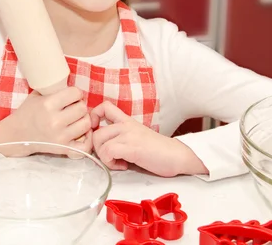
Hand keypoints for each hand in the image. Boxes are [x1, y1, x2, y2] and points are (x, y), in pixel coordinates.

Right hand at [0, 86, 92, 156]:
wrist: (16, 135)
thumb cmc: (27, 113)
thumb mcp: (36, 95)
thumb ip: (53, 89)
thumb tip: (70, 84)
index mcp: (48, 104)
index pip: (75, 93)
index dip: (75, 92)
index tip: (72, 95)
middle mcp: (55, 121)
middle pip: (82, 108)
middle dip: (79, 105)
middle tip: (73, 106)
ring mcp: (60, 136)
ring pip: (86, 123)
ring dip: (83, 119)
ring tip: (76, 118)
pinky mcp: (63, 148)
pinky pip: (85, 146)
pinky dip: (87, 139)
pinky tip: (82, 133)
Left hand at [90, 101, 207, 176]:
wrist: (177, 156)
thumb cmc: (157, 151)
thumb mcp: (136, 137)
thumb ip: (120, 137)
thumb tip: (101, 147)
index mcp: (127, 121)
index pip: (104, 106)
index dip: (93, 117)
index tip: (96, 131)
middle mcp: (126, 125)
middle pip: (97, 132)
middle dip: (98, 149)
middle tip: (110, 158)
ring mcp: (129, 135)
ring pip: (100, 142)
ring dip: (105, 158)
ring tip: (119, 162)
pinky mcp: (132, 147)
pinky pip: (108, 152)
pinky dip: (111, 163)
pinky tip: (123, 166)